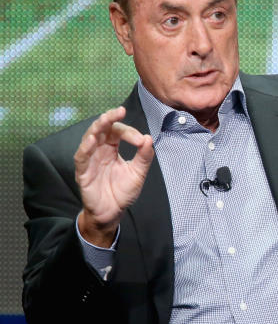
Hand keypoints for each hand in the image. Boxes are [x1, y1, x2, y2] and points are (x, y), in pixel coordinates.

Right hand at [74, 106, 153, 245]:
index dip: (129, 132)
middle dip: (109, 118)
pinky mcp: (83, 172)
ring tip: (105, 119)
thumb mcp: (138, 173)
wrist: (113, 212)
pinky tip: (92, 140)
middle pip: (101, 129)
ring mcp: (90, 160)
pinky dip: (86, 147)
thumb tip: (149, 138)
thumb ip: (144, 157)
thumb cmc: (123, 192)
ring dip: (97, 128)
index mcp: (112, 149)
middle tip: (119, 111)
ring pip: (89, 138)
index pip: (117, 132)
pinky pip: (81, 157)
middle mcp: (99, 151)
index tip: (141, 140)